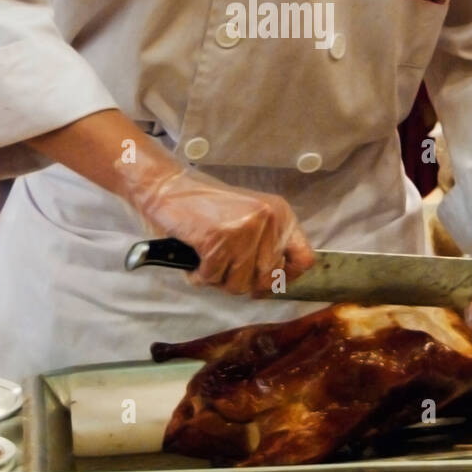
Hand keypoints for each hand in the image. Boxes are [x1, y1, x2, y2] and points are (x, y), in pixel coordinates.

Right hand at [125, 163, 314, 296]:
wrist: (167, 186)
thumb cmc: (203, 206)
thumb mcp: (248, 217)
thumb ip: (265, 244)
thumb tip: (270, 284)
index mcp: (281, 214)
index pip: (304, 259)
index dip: (285, 278)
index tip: (264, 281)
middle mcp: (268, 221)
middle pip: (266, 279)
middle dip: (240, 282)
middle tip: (222, 268)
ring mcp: (244, 230)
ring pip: (239, 284)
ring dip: (217, 279)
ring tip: (206, 260)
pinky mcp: (218, 239)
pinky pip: (212, 278)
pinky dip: (198, 275)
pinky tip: (193, 258)